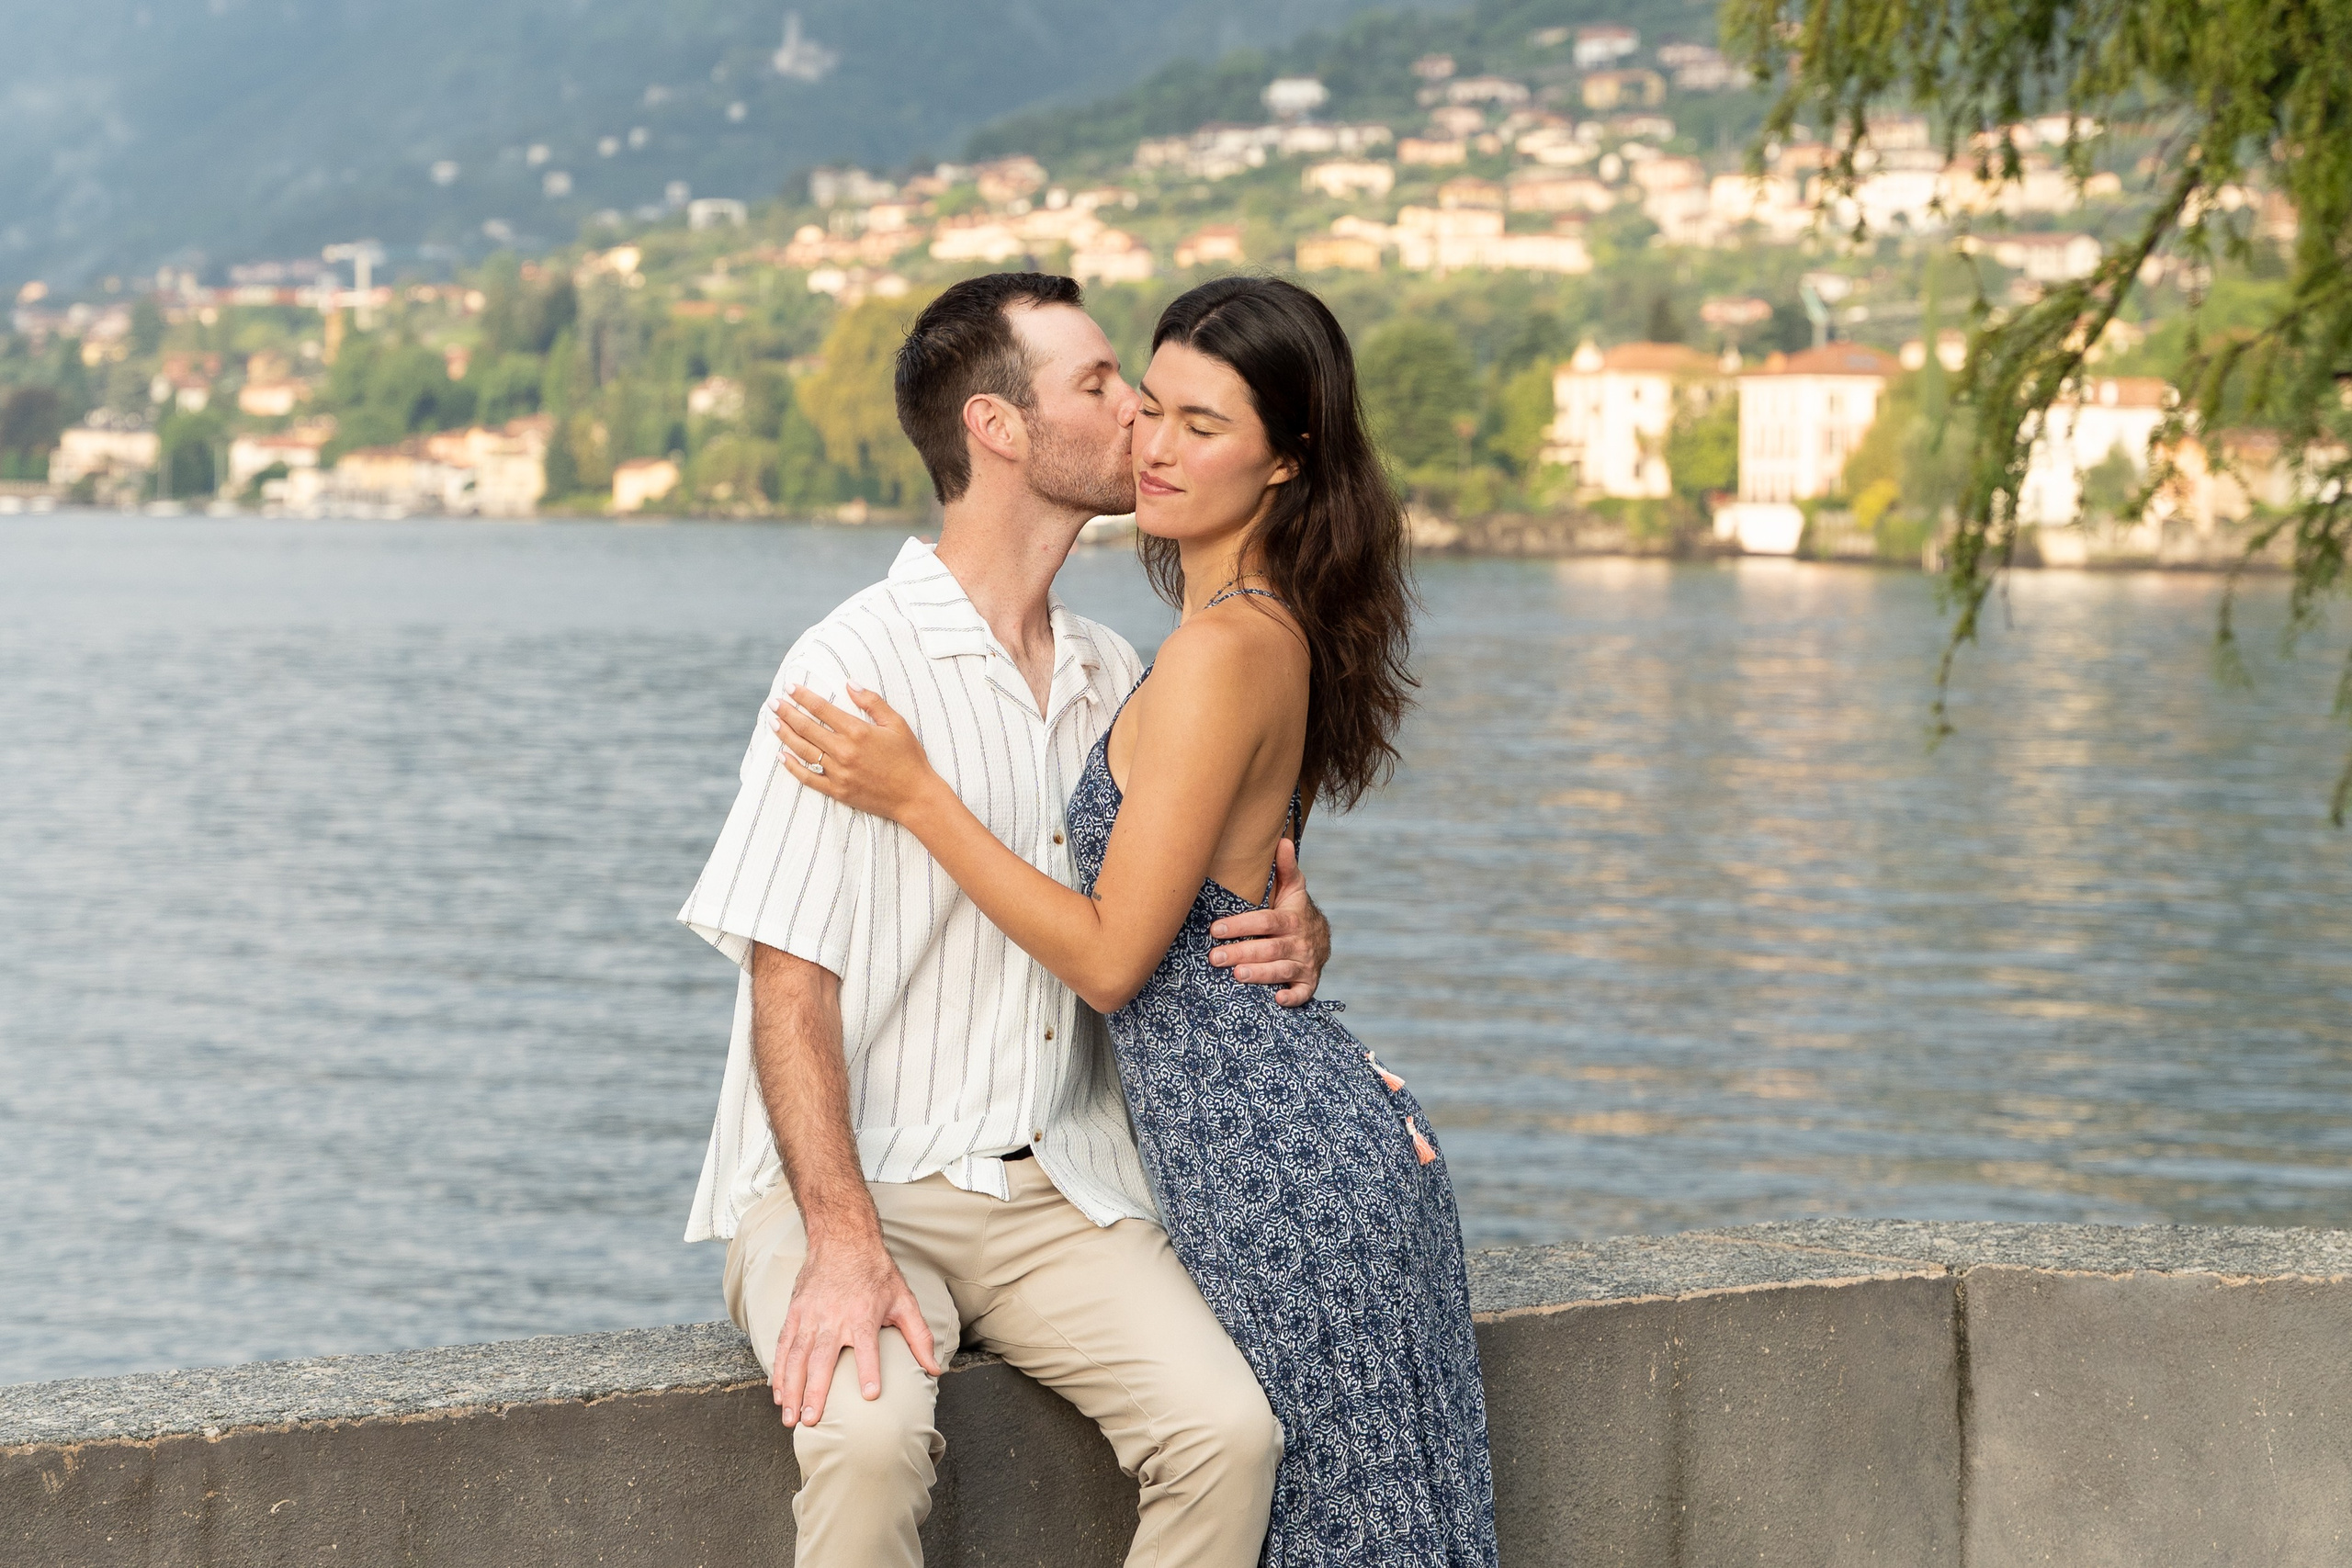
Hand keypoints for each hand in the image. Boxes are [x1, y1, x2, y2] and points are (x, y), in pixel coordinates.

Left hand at [771, 685, 943, 824]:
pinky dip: (792, 766)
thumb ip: (872, 701)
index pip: (822, 709)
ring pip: (803, 750)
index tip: (790, 687)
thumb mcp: (896, 723)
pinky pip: (808, 778)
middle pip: (807, 727)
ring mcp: (838, 772)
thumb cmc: (909, 758)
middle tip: (773, 703)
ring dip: (785, 734)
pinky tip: (781, 755)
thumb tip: (849, 683)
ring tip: (773, 722)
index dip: (803, 696)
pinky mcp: (837, 791)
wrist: (915, 796)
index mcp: (858, 731)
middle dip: (787, 712)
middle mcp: (844, 751)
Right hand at [772, 1239, 942, 1427]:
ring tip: (789, 1417)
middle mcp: (834, 1318)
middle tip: (811, 1420)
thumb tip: (934, 1369)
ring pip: (797, 1357)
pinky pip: (784, 1345)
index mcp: (863, 1315)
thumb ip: (919, 1336)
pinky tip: (778, 1393)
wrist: (843, 1239)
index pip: (868, 1347)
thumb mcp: (904, 1300)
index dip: (869, 1370)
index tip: (869, 1395)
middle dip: (815, 1391)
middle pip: (822, 1359)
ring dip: (792, 1389)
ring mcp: (811, 1316)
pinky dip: (779, 1370)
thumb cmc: (876, 1272)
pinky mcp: (795, 1312)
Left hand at [1208, 838, 1330, 1005]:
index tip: (1217, 929)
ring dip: (1261, 974)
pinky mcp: (1308, 983)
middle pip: (1269, 948)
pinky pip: (1303, 993)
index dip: (1242, 925)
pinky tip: (1278, 1000)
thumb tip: (1283, 840)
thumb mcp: (1293, 890)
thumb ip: (1286, 868)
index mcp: (1291, 919)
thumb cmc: (1296, 913)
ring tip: (1237, 975)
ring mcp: (1304, 964)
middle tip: (1215, 957)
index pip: (1265, 921)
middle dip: (1242, 952)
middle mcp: (1298, 942)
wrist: (1321, 941)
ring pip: (1282, 970)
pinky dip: (1293, 997)